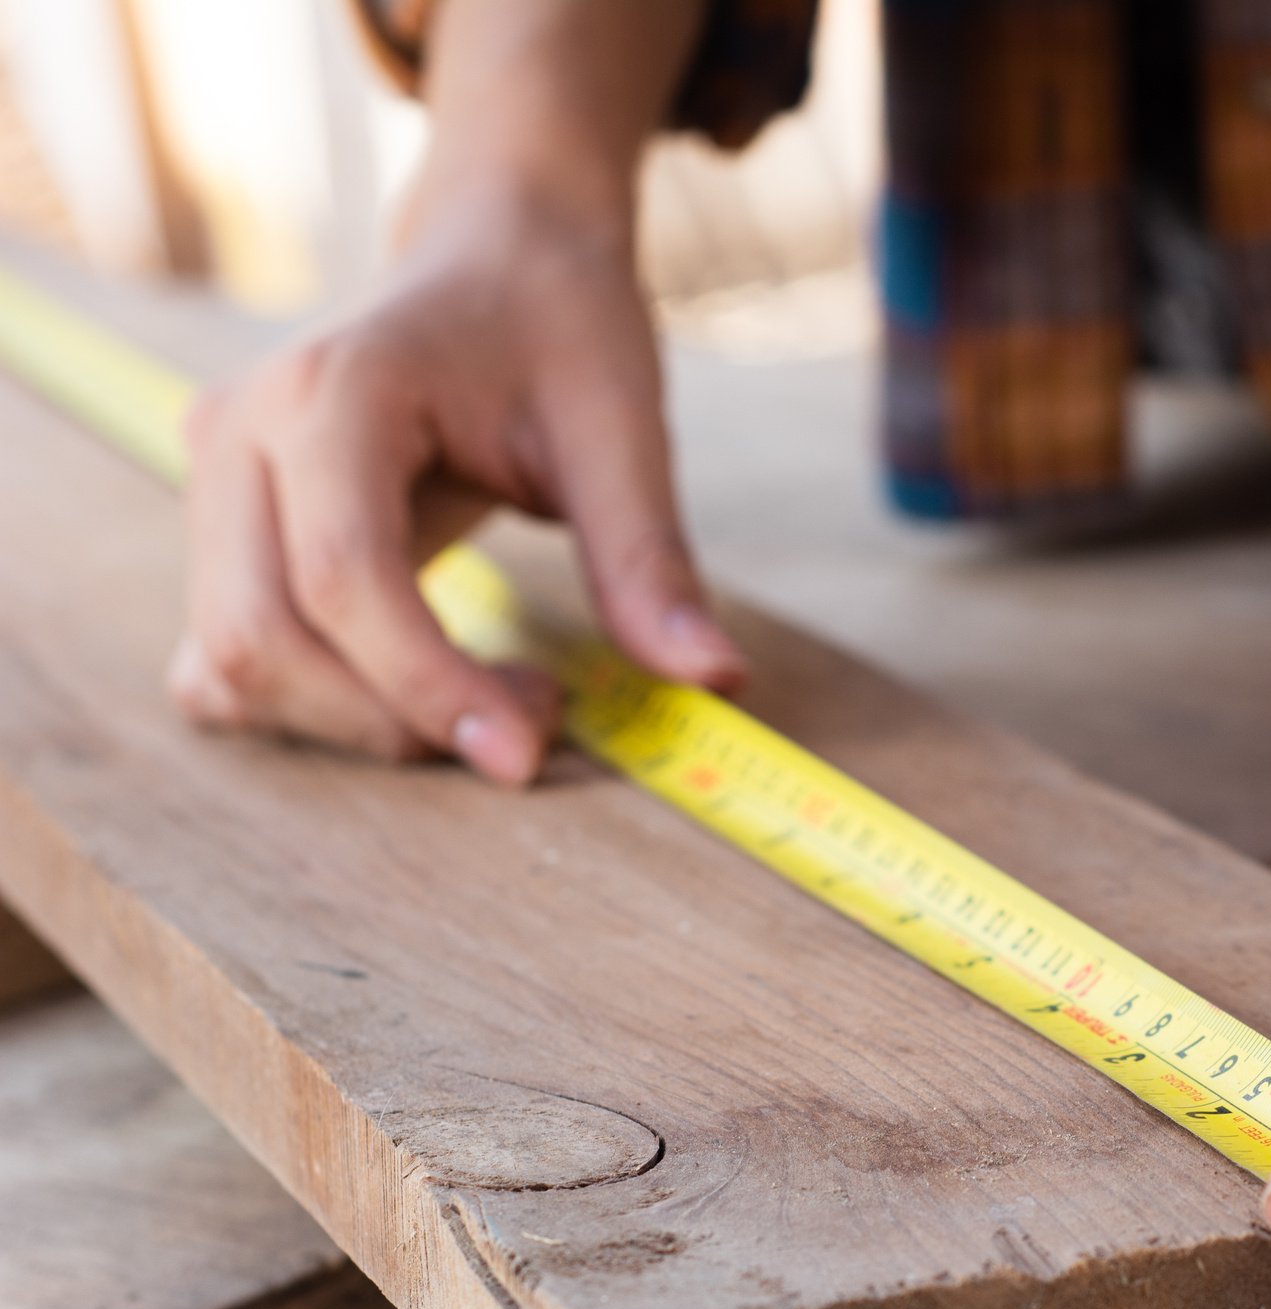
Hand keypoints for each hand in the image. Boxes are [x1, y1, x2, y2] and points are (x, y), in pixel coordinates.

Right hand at [168, 0, 728, 783]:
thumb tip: (715, 681)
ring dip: (357, 723)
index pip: (343, 576)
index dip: (427, 685)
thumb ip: (652, 562)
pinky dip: (317, 704)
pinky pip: (226, 657)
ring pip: (228, 663)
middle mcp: (243, 431)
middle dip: (392, 719)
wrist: (498, 250)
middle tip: (534, 717)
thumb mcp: (622, 431)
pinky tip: (425, 682)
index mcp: (335, 390)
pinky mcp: (222, 526)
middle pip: (260, 636)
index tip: (527, 755)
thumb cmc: (559, 323)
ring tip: (496, 692)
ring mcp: (213, 478)